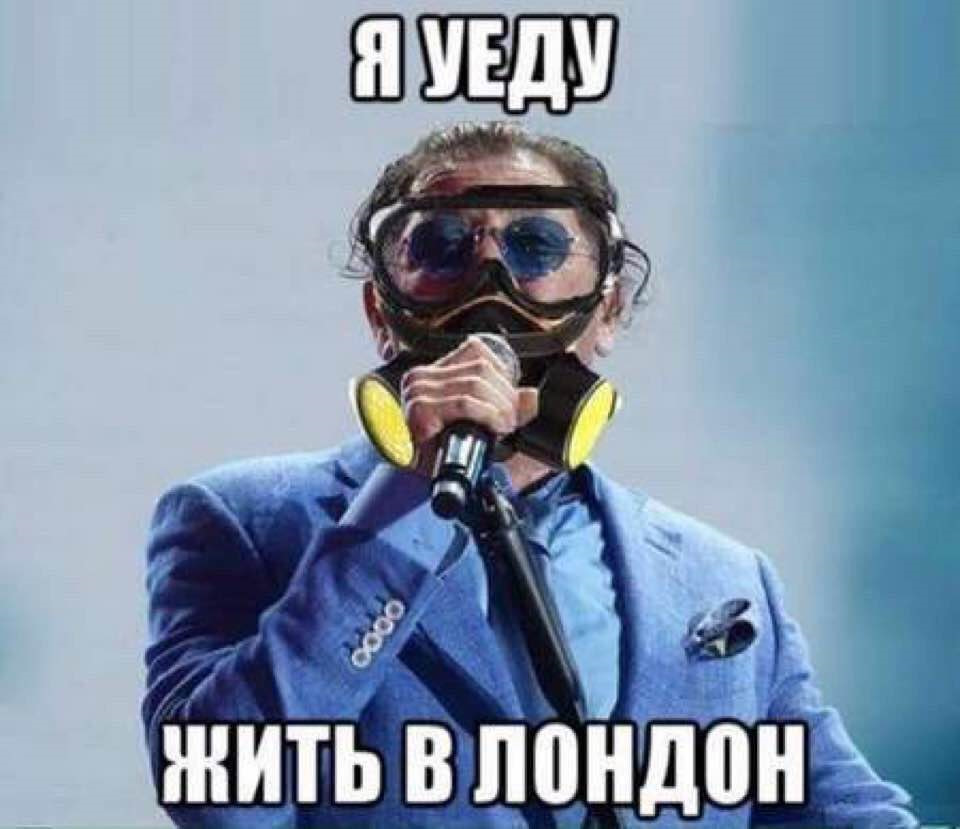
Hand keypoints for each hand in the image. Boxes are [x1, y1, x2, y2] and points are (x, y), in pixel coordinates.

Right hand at [400, 335, 538, 476]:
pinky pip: (464, 404)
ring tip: (505, 426)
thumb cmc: (439, 449)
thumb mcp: (475, 420)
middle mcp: (421, 377)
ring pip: (476, 385)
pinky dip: (487, 415)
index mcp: (432, 372)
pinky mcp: (420, 411)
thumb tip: (532, 397)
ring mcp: (418, 392)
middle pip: (480, 369)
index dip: (502, 372)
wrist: (414, 476)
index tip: (509, 398)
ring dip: (500, 407)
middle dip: (506, 395)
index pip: (476, 351)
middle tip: (512, 419)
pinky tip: (494, 428)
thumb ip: (502, 406)